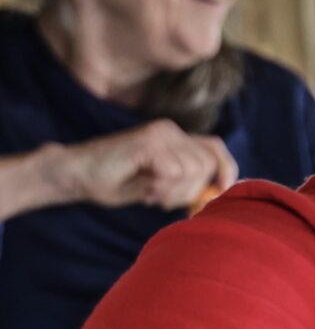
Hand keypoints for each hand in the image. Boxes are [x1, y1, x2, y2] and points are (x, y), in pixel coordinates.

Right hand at [51, 121, 237, 211]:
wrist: (74, 175)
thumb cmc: (115, 183)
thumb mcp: (159, 186)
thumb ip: (187, 184)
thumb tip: (219, 191)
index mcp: (175, 139)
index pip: (215, 148)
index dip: (226, 169)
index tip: (222, 190)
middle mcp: (170, 131)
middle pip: (206, 165)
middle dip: (188, 191)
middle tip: (160, 197)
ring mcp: (159, 133)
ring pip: (191, 170)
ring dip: (171, 191)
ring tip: (148, 191)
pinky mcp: (148, 142)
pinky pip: (173, 172)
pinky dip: (160, 187)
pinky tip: (142, 188)